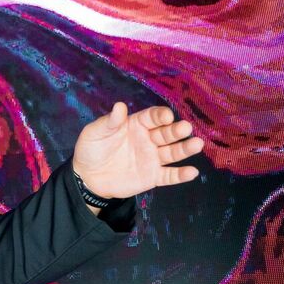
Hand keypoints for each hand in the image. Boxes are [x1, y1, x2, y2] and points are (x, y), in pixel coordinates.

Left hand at [72, 103, 204, 199]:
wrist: (87, 177)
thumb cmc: (91, 150)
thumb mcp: (95, 133)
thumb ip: (109, 122)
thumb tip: (119, 105)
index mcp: (136, 125)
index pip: (152, 117)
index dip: (160, 115)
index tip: (166, 116)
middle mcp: (148, 139)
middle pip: (167, 133)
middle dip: (177, 130)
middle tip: (186, 128)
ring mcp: (152, 158)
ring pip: (172, 153)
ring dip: (185, 149)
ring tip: (197, 144)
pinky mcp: (152, 177)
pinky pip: (169, 176)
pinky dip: (180, 175)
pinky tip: (192, 172)